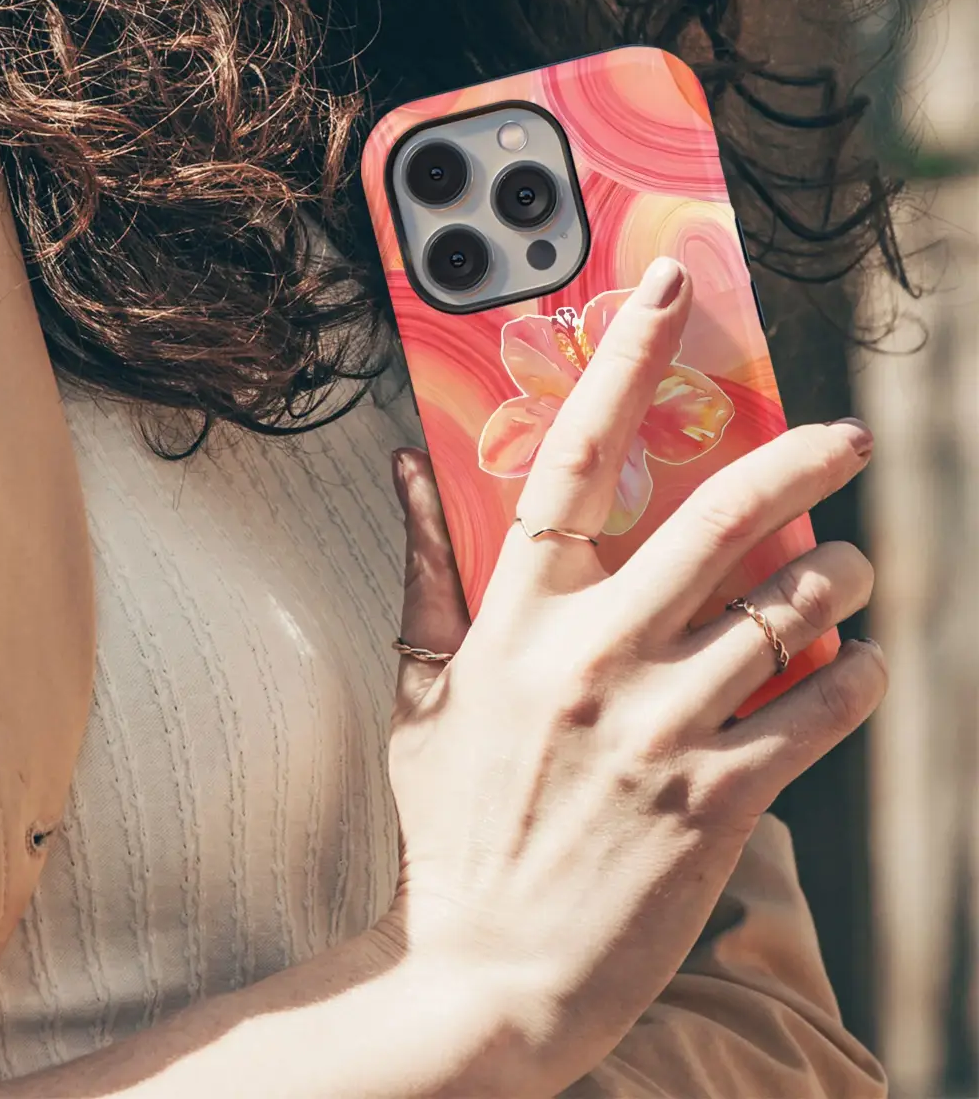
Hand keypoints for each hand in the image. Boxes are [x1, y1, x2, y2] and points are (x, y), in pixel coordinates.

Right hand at [385, 257, 884, 1094]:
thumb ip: (423, 572)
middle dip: (802, 461)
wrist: (484, 972)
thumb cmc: (452, 825)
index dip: (622, 362)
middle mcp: (593, 659)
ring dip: (842, 580)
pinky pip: (817, 710)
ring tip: (854, 574)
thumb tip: (406, 466)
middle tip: (844, 439)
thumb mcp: (422, 693)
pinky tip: (856, 666)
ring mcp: (659, 728)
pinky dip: (854, 676)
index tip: (668, 291)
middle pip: (721, 519)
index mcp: (517, 622)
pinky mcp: (717, 800)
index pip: (574, 460)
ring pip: (788, 612)